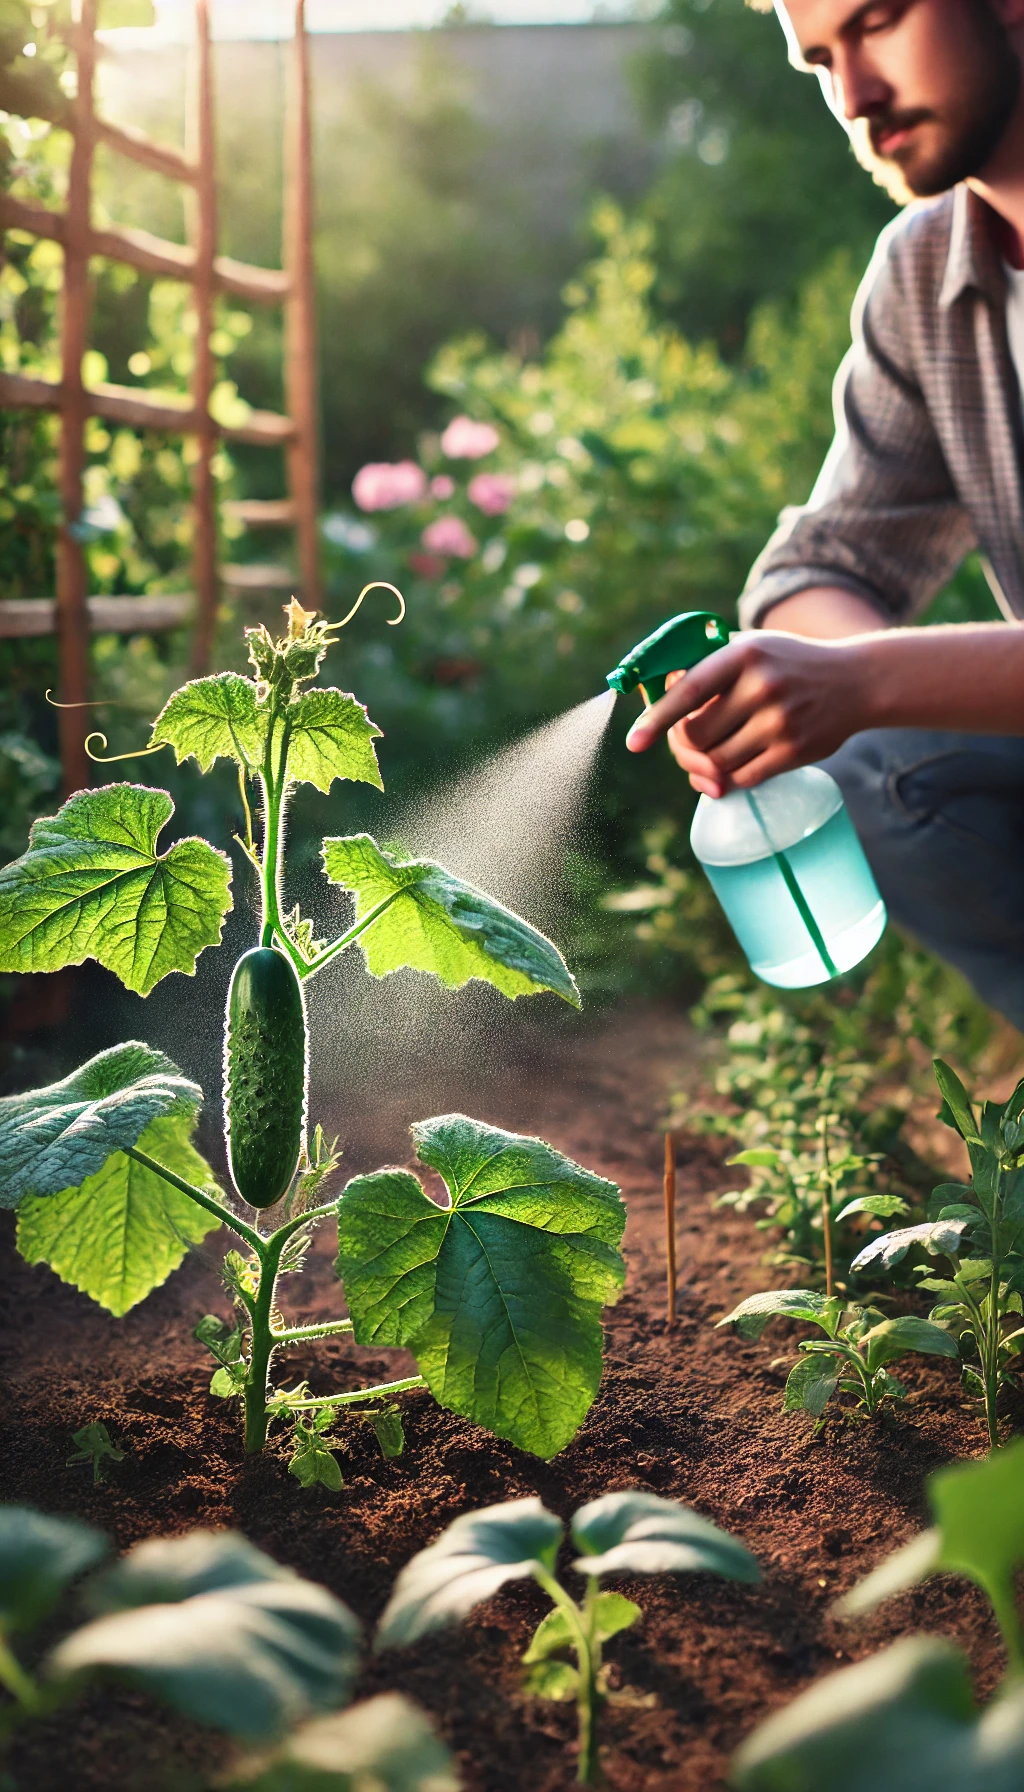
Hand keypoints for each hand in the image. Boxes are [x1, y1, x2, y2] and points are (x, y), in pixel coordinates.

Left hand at [624, 631, 873, 796]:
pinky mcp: (795, 750)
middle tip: (684, 746)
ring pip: (716, 761)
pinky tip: (725, 773)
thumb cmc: (788, 664)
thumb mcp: (751, 647)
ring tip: (706, 758)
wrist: (856, 681)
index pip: (689, 691)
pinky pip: (743, 777)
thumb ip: (708, 666)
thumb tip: (657, 694)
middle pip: (696, 735)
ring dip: (703, 766)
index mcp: (743, 654)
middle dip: (681, 746)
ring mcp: (780, 721)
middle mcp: (762, 686)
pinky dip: (726, 780)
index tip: (634, 742)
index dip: (657, 719)